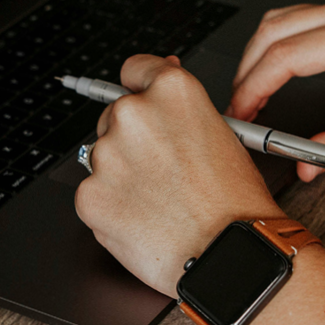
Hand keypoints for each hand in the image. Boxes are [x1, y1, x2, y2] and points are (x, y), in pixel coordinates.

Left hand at [74, 56, 285, 296]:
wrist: (227, 254)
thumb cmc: (235, 203)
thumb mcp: (224, 135)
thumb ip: (181, 105)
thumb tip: (162, 73)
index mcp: (172, 92)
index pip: (135, 69)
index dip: (141, 88)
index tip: (142, 101)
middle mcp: (134, 114)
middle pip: (115, 116)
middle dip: (133, 141)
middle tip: (164, 172)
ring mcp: (107, 155)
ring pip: (104, 158)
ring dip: (122, 174)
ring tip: (160, 201)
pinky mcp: (89, 194)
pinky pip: (94, 194)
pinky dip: (112, 207)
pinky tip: (144, 219)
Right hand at [229, 0, 324, 180]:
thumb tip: (303, 165)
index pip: (288, 55)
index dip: (254, 87)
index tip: (241, 114)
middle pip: (275, 30)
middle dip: (247, 71)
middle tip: (238, 110)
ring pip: (281, 19)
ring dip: (257, 55)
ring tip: (249, 94)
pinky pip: (298, 18)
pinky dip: (275, 45)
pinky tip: (269, 72)